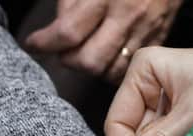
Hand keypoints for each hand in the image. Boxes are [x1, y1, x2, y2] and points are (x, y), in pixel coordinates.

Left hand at [25, 0, 182, 82]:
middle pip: (89, 61)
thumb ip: (70, 1)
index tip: (33, 44)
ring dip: (92, 68)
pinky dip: (112, 69)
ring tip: (84, 52)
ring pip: (110, 71)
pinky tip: (106, 56)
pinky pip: (129, 69)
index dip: (45, 43)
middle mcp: (128, 15)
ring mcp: (146, 30)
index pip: (68, 33)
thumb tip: (56, 29)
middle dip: (69, 59)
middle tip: (62, 49)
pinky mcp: (159, 39)